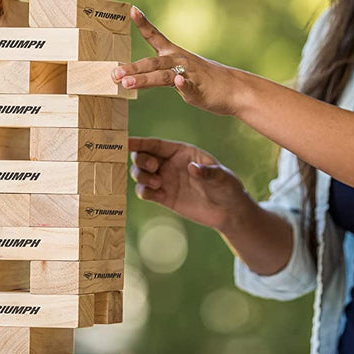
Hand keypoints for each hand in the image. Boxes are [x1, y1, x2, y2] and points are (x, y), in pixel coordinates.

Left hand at [112, 6, 244, 115]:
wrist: (234, 89)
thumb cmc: (203, 79)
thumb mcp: (180, 71)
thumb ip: (158, 73)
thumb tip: (131, 75)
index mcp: (174, 54)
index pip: (156, 36)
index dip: (144, 23)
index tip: (132, 9)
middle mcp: (180, 61)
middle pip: (153, 63)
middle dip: (132, 68)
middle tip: (114, 74)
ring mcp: (190, 75)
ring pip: (164, 76)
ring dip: (145, 78)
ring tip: (127, 83)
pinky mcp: (199, 90)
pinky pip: (189, 87)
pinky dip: (184, 85)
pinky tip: (179, 82)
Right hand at [130, 136, 248, 231]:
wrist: (228, 211)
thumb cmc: (227, 187)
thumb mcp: (221, 177)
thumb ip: (207, 172)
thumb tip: (192, 168)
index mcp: (181, 151)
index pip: (155, 144)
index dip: (139, 142)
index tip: (125, 142)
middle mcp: (169, 164)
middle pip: (143, 157)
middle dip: (141, 160)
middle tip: (153, 168)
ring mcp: (165, 181)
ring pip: (140, 174)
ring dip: (141, 176)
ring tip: (157, 183)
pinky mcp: (164, 197)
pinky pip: (145, 192)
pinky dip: (143, 191)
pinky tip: (153, 192)